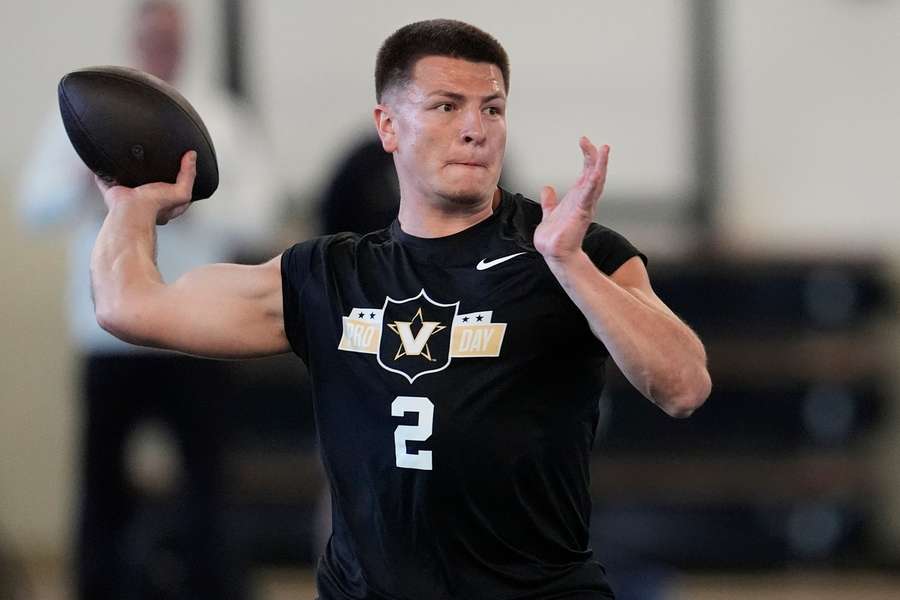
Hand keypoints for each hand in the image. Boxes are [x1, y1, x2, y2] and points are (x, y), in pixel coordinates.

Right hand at [94, 151, 196, 224]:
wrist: (131, 210)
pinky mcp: (114, 190)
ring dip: (130, 171)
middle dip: (152, 172)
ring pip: (130, 179)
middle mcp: (147, 199)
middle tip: (153, 159)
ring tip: (132, 157)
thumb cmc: (154, 207)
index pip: (174, 188)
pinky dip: (105, 173)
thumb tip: (192, 157)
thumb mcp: (182, 192)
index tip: (178, 162)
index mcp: (165, 201)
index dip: (177, 176)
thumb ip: (189, 175)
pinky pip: (107, 180)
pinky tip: (106, 164)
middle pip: (151, 182)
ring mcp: (130, 194)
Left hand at [533, 137, 608, 264]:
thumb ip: (549, 200)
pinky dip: (593, 184)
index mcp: (577, 197)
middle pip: (594, 173)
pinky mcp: (581, 214)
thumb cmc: (555, 236)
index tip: (584, 141)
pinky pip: (589, 196)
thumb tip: (547, 188)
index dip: (587, 156)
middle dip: (595, 156)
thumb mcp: (549, 212)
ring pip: (596, 182)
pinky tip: (596, 173)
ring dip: (600, 166)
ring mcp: (584, 206)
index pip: (586, 172)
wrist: (554, 253)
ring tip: (604, 150)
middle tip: (596, 142)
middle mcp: (584, 200)